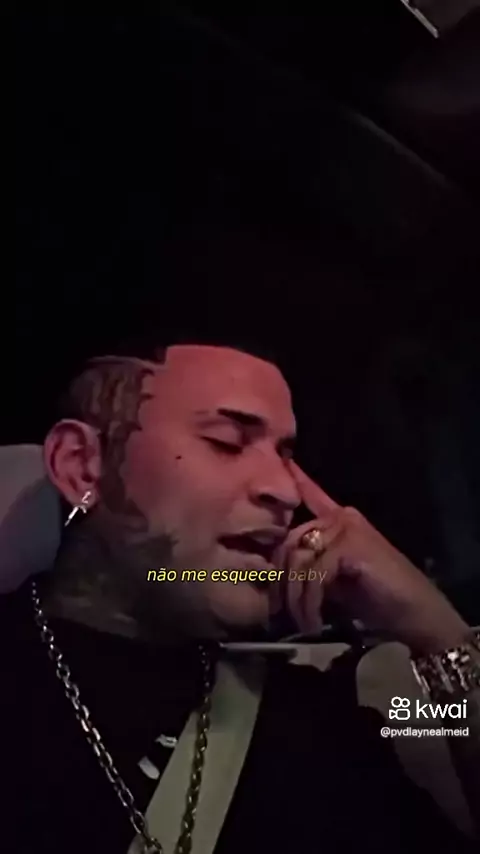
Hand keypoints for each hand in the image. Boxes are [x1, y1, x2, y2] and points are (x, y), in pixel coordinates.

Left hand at [275, 462, 469, 654]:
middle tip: (281, 612)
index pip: (313, 496)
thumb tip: (279, 573)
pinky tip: (315, 619)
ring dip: (297, 598)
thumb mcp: (337, 580)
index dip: (299, 480)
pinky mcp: (352, 545)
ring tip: (304, 622)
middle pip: (290, 541)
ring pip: (300, 560)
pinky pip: (316, 573)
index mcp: (341, 521)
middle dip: (282, 582)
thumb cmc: (379, 599)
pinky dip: (311, 601)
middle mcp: (342, 517)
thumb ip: (312, 567)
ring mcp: (347, 528)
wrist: (416, 615)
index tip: (287, 460)